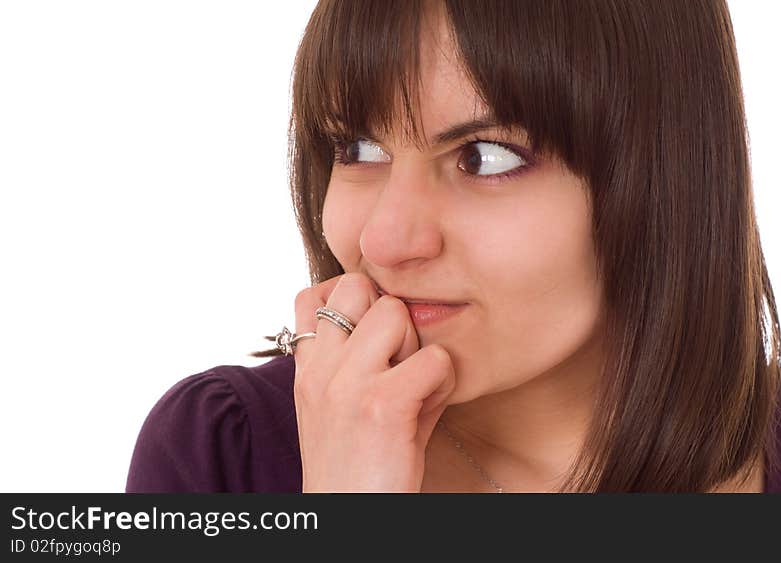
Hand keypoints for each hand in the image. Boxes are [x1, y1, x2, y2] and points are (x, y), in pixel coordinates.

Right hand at [292, 272, 455, 491]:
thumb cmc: (359, 469)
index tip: (371, 330)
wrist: (347, 523)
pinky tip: (428, 408)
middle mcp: (321, 370)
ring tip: (414, 385)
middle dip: (389, 314)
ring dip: (416, 344)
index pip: (313, 295)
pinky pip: (434, 358)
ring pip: (395, 312)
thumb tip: (406, 318)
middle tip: (398, 359)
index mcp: (308, 371)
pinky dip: (443, 380)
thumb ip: (364, 361)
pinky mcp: (383, 405)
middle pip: (359, 287)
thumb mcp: (345, 409)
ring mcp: (348, 384)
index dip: (349, 298)